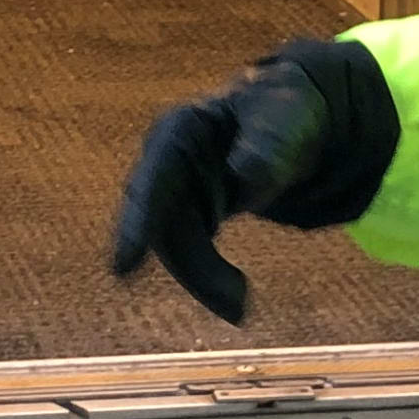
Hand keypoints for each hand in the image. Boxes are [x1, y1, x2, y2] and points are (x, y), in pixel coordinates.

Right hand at [109, 60, 330, 324]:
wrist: (295, 120)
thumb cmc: (283, 110)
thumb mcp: (282, 119)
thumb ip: (266, 145)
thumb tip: (243, 178)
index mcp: (179, 130)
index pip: (151, 180)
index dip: (138, 224)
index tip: (124, 267)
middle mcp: (166, 164)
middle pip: (163, 225)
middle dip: (191, 268)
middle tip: (232, 305)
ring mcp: (175, 191)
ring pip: (176, 248)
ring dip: (204, 281)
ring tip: (240, 308)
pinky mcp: (191, 216)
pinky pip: (192, 255)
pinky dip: (211, 279)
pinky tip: (237, 298)